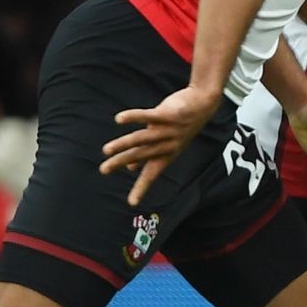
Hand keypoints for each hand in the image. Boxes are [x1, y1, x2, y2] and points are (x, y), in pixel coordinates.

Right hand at [100, 86, 223, 205]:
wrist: (203, 103)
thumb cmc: (180, 125)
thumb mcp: (166, 143)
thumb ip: (149, 155)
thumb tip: (131, 168)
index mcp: (167, 154)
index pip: (152, 174)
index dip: (142, 188)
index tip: (132, 203)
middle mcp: (168, 145)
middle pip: (141, 155)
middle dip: (121, 162)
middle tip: (103, 169)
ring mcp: (168, 130)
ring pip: (142, 138)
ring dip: (123, 144)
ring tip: (106, 150)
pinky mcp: (168, 114)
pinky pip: (148, 116)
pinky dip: (133, 117)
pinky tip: (119, 119)